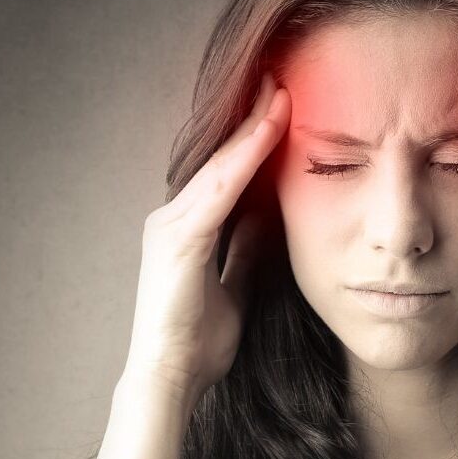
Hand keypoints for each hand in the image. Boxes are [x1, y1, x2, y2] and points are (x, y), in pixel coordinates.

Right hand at [125, 72, 289, 404]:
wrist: (172, 378)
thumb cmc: (200, 338)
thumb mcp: (235, 283)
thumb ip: (246, 249)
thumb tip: (269, 218)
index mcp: (191, 227)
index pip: (229, 172)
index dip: (256, 138)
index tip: (285, 106)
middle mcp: (176, 216)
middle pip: (222, 157)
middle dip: (253, 118)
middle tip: (282, 79)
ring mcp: (173, 224)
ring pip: (221, 163)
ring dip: (252, 126)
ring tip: (279, 91)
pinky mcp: (179, 239)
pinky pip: (220, 188)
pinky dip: (245, 157)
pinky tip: (268, 131)